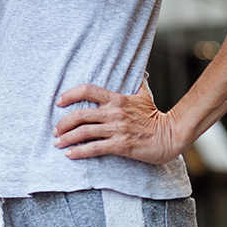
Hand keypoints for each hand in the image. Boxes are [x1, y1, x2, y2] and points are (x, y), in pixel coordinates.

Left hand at [52, 80, 184, 165]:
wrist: (171, 135)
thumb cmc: (157, 116)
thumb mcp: (145, 95)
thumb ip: (137, 83)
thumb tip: (140, 72)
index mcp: (117, 99)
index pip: (87, 90)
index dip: (70, 95)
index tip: (59, 102)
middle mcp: (114, 112)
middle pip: (80, 114)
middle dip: (63, 123)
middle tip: (55, 130)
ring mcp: (116, 129)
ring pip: (84, 132)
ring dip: (67, 138)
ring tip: (58, 143)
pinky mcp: (120, 145)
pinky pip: (94, 148)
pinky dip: (79, 151)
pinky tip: (70, 155)